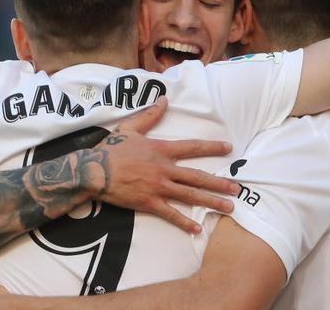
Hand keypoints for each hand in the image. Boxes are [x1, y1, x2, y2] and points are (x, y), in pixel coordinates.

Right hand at [94, 96, 239, 233]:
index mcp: (161, 149)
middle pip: (197, 176)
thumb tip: (164, 100)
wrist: (93, 171)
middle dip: (219, 183)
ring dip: (211, 202)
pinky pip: (170, 213)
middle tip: (237, 188)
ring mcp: (158, 187)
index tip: (229, 148)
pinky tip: (197, 229)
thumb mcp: (130, 128)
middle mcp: (164, 169)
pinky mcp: (148, 202)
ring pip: (190, 195)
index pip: (192, 147)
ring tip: (228, 207)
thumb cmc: (111, 149)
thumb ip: (150, 115)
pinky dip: (184, 222)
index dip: (212, 147)